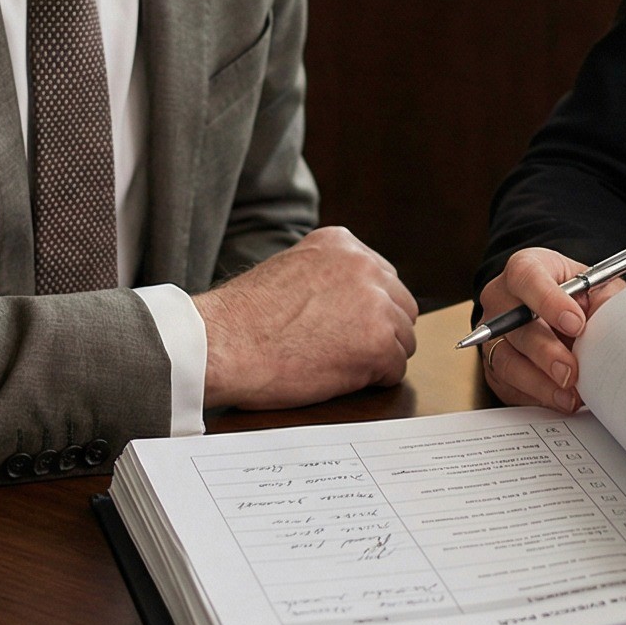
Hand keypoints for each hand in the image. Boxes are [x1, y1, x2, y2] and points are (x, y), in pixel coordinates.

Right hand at [197, 226, 417, 410]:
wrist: (222, 345)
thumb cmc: (243, 319)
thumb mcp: (290, 271)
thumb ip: (327, 278)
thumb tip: (351, 301)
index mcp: (341, 244)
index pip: (383, 278)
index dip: (368, 310)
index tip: (348, 327)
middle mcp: (364, 265)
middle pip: (401, 306)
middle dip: (380, 331)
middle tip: (346, 350)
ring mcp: (375, 303)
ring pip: (403, 338)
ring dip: (377, 356)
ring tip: (336, 364)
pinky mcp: (378, 343)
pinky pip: (395, 369)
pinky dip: (373, 380)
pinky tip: (340, 378)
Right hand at [474, 247, 625, 412]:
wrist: (558, 312)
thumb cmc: (576, 296)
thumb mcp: (597, 287)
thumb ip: (606, 299)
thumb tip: (617, 323)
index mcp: (526, 268)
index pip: (527, 277)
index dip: (549, 301)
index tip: (576, 324)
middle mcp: (501, 299)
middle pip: (514, 324)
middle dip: (545, 351)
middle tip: (571, 371)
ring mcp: (493, 334)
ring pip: (506, 359)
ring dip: (538, 382)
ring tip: (569, 395)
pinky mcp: (492, 365)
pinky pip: (507, 384)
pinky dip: (535, 395)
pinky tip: (558, 399)